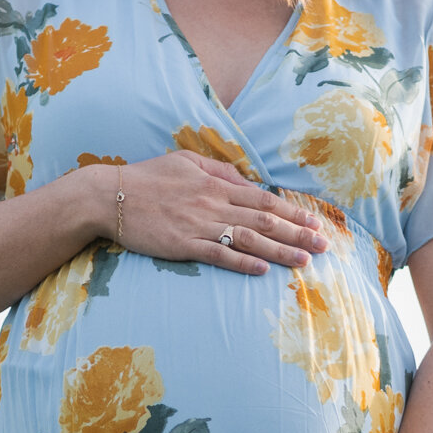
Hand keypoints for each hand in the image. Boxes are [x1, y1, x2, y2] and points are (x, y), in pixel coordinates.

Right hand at [111, 150, 327, 275]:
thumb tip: (247, 182)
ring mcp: (198, 225)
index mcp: (216, 184)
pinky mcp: (182, 245)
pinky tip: (262, 269)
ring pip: (248, 239)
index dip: (293, 212)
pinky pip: (218, 255)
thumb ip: (219, 171)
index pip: (264, 200)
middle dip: (297, 233)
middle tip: (323, 246)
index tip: (316, 223)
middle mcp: (213, 204)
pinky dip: (242, 262)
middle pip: (264, 220)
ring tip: (303, 261)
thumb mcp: (185, 162)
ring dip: (278, 251)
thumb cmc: (146, 178)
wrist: (109, 196)